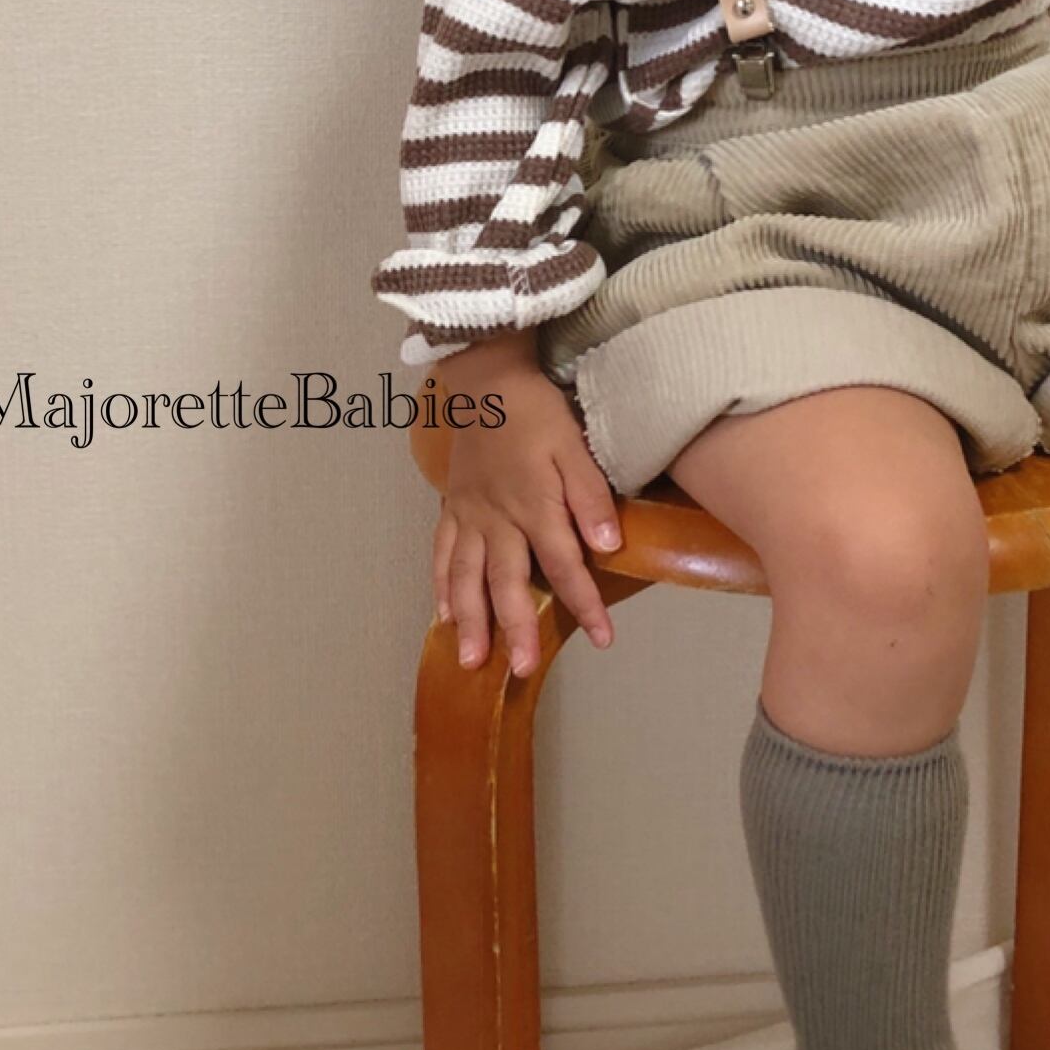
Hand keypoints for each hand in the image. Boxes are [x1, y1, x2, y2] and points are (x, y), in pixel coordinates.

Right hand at [431, 346, 621, 678]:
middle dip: (517, 629)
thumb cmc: (537, 411)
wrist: (486, 378)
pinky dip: (441, 586)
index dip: (584, 604)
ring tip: (471, 660)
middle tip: (523, 670)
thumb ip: (590, 497)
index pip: (564, 566)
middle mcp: (497, 519)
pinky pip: (442, 553)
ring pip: (466, 577)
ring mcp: (469, 516)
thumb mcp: (575, 445)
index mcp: (534, 505)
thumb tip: (609, 547)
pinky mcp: (452, 507)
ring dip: (471, 620)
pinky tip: (445, 614)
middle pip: (507, 582)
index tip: (603, 639)